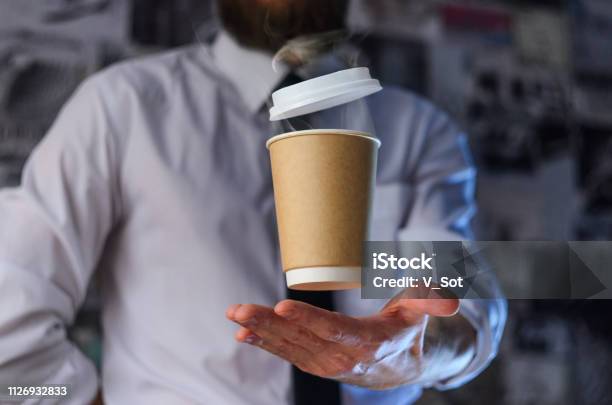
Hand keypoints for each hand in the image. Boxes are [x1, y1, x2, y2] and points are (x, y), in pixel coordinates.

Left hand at [226, 290, 470, 389]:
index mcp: (368, 343)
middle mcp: (342, 357)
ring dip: (259, 331)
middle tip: (241, 310)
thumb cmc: (405, 330)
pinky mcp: (313, 362)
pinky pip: (285, 353)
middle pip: (302, 339)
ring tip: (235, 314)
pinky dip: (263, 343)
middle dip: (269, 324)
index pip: (335, 331)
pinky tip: (242, 332)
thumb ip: (431, 299)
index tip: (283, 307)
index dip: (308, 320)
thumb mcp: (420, 312)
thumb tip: (449, 298)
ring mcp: (324, 362)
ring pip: (288, 346)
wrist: (396, 367)